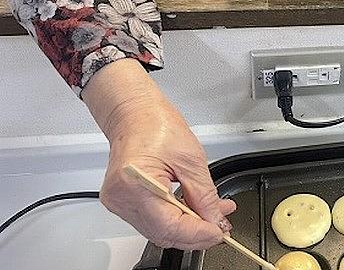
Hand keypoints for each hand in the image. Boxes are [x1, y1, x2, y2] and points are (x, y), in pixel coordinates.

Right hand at [83, 59, 236, 249]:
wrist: (135, 114)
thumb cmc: (156, 125)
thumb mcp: (192, 160)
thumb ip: (205, 195)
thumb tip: (214, 220)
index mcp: (137, 184)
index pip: (170, 226)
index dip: (198, 234)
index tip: (219, 233)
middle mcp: (122, 198)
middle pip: (163, 233)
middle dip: (196, 234)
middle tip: (220, 227)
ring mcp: (119, 202)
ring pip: (158, 231)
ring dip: (188, 228)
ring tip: (213, 216)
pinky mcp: (123, 202)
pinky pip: (152, 221)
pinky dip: (175, 220)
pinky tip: (193, 212)